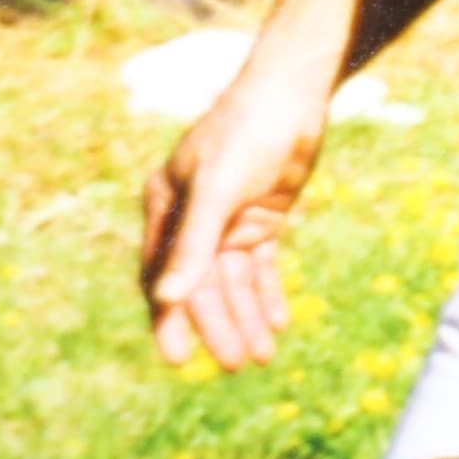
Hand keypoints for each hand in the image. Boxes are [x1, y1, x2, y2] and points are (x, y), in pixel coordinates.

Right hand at [139, 3, 342, 367]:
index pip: (164, 274)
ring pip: (233, 280)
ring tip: (262, 354)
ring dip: (246, 316)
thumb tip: (167, 299)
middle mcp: (193, 216)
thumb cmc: (247, 131)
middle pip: (202, 283)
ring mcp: (228, 217)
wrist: (294, 93)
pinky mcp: (261, 215)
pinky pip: (260, 265)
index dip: (171, 317)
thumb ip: (193, 244)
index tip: (178, 359)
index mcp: (167, 207)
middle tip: (235, 364)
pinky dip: (268, 293)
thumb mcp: (219, 189)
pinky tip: (280, 322)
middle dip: (218, 324)